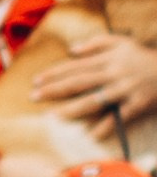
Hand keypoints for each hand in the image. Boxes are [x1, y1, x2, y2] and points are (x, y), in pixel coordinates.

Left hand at [29, 32, 156, 128]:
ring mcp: (126, 89)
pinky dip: (106, 126)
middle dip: (54, 90)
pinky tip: (91, 134)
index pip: (75, 67)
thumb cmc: (142, 56)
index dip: (54, 74)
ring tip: (54, 116)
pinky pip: (119, 116)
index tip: (36, 81)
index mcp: (108, 59)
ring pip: (95, 100)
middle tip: (34, 97)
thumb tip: (72, 50)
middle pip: (79, 82)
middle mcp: (114, 73)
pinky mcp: (138, 103)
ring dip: (73, 109)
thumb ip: (96, 43)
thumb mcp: (122, 42)